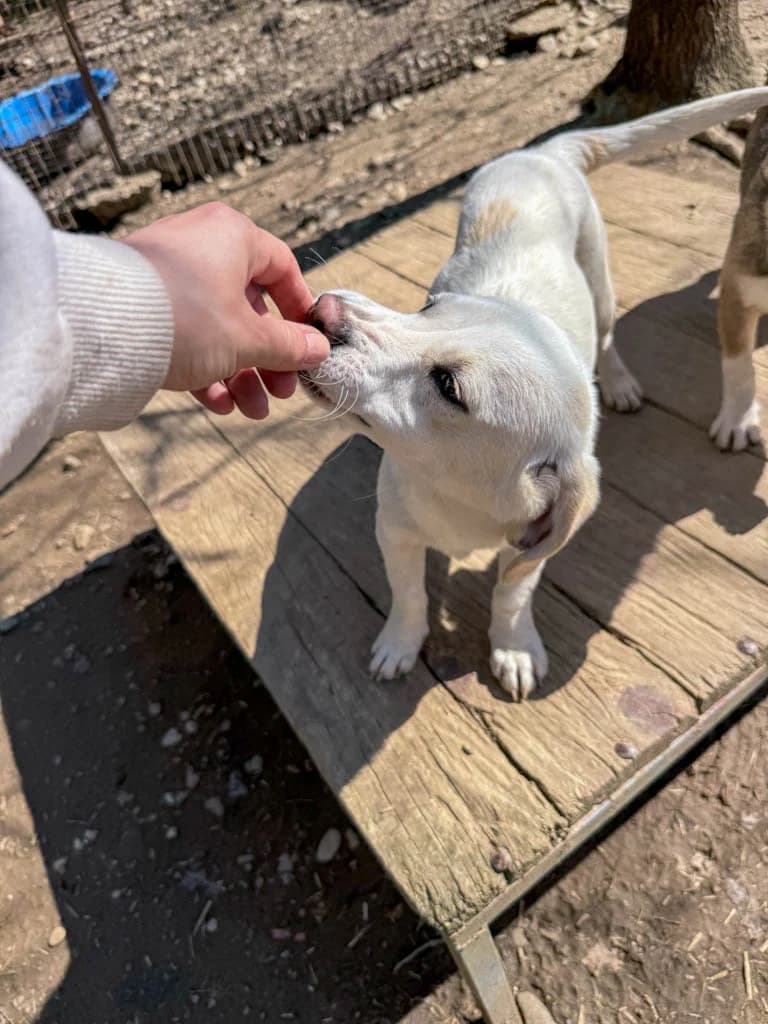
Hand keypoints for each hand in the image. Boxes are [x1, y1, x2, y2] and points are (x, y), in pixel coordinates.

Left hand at [124, 202, 328, 417]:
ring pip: (218, 328)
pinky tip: (217, 405)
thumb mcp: (247, 339)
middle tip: (280, 393)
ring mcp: (169, 276)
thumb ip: (287, 346)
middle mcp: (201, 247)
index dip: (300, 310)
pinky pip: (186, 335)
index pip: (282, 268)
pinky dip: (205, 369)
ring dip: (240, 374)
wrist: (100, 327)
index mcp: (232, 237)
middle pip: (250, 308)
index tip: (308, 345)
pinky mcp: (145, 304)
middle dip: (268, 359)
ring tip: (249, 410)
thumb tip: (319, 349)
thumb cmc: (186, 318)